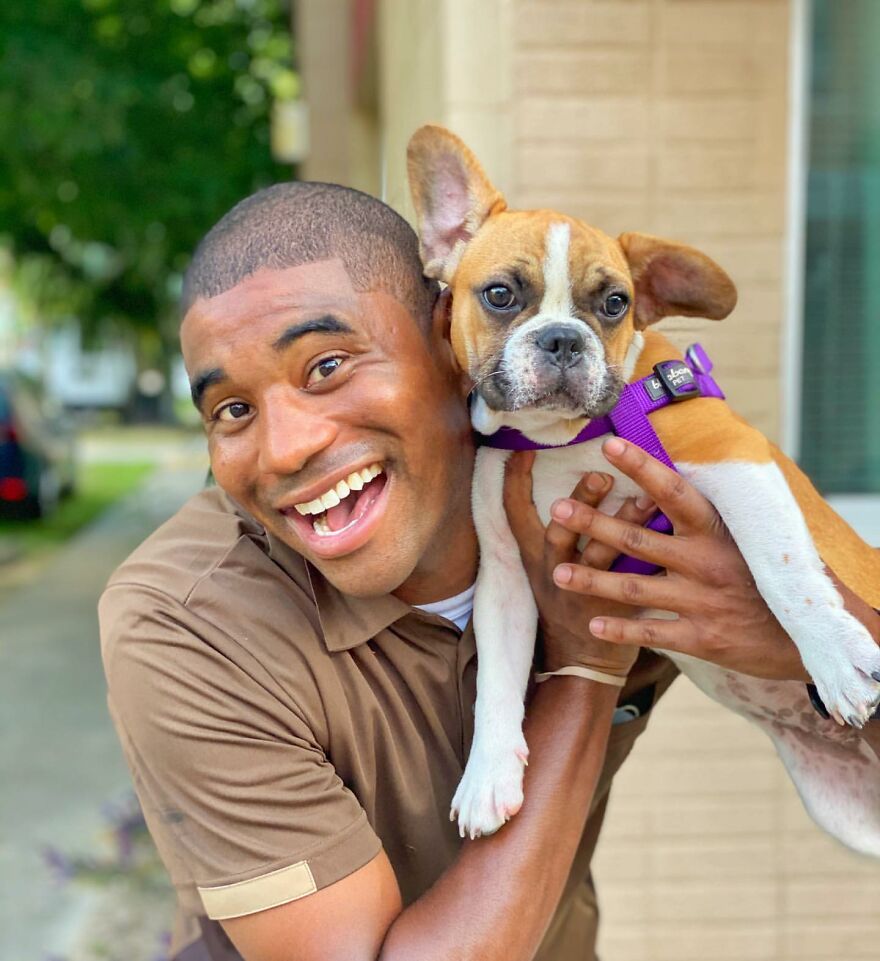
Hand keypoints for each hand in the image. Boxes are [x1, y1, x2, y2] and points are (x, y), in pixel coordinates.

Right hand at [503, 451, 653, 677]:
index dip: (514, 481)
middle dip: (578, 504)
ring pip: (597, 560)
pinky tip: (670, 546)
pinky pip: (630, 589)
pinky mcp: (609, 615)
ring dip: (619, 529)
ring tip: (645, 501)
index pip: (515, 511)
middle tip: (601, 476)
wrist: (581, 659)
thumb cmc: (570, 597)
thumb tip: (583, 469)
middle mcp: (552, 572)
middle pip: (558, 533)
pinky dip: (649, 567)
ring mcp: (580, 596)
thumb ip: (562, 526)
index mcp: (536, 554)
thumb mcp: (552, 562)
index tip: (524, 449)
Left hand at [545, 437, 807, 680]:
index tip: (609, 446)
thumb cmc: (769, 577)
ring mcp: (701, 601)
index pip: (673, 491)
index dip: (641, 467)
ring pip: (634, 587)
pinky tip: (593, 624)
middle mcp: (705, 562)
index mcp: (717, 531)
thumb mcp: (750, 537)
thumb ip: (712, 513)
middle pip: (638, 538)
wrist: (807, 636)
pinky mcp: (701, 637)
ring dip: (593, 579)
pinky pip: (652, 632)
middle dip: (594, 523)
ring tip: (557, 571)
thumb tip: (684, 471)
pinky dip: (622, 630)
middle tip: (558, 508)